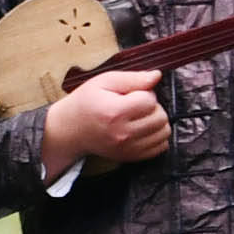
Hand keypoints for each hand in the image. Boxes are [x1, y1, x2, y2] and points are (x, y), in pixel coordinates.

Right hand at [40, 73, 171, 175]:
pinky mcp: (131, 157)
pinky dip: (156, 136)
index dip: (145, 92)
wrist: (70, 130)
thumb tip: (157, 76)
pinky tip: (143, 129)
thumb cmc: (86, 102)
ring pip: (163, 132)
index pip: (150, 100)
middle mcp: (122, 133)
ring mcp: (128, 148)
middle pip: (160, 117)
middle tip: (136, 104)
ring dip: (157, 121)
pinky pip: (160, 147)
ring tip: (140, 117)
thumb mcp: (104, 82)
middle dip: (153, 107)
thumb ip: (132, 78)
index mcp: (115, 112)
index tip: (132, 94)